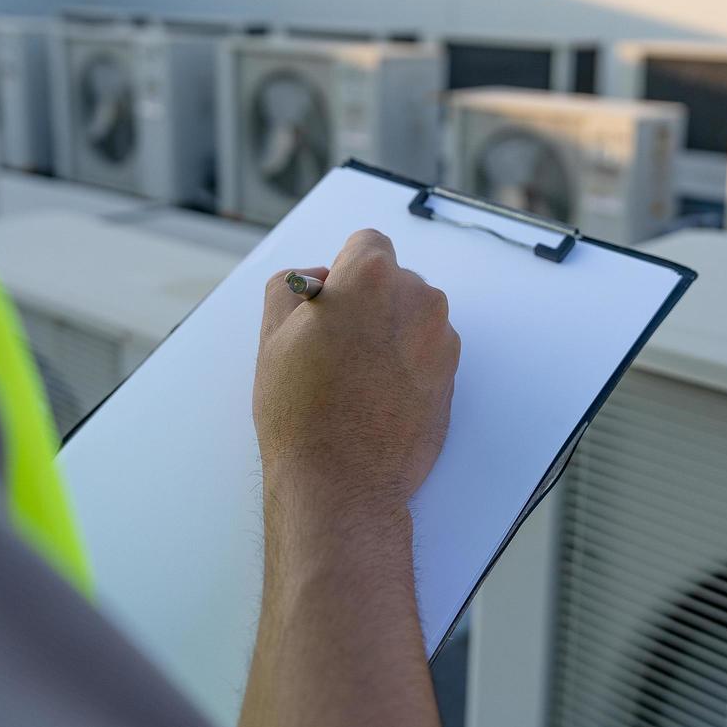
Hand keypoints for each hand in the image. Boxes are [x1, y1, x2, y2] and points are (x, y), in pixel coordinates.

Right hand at [253, 229, 460, 507]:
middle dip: (368, 303)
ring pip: (412, 318)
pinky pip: (427, 353)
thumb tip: (320, 279)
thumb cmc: (302, 410)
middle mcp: (418, 298)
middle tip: (334, 348)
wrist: (343, 482)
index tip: (329, 303)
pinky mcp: (453, 376)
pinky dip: (408, 366)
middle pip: (393, 281)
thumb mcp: (273, 336)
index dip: (343, 271)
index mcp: (372, 277)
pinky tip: (378, 399)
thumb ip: (291, 287)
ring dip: (390, 334)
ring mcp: (441, 338)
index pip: (366, 244)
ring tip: (355, 380)